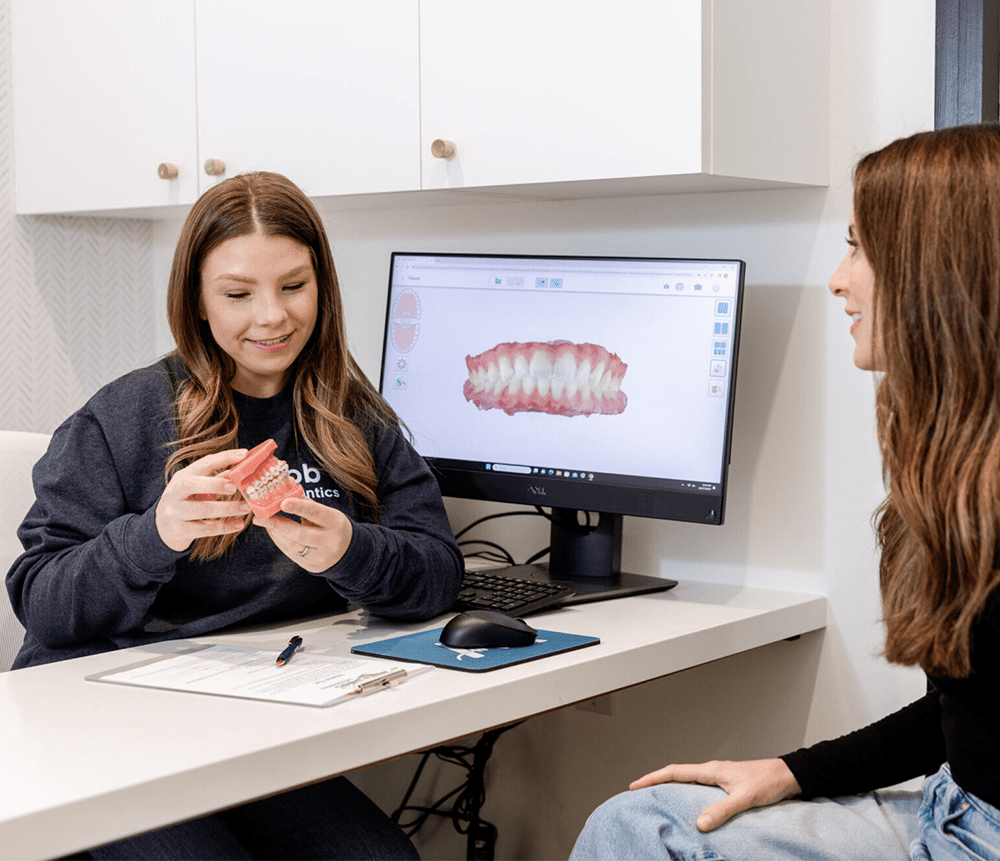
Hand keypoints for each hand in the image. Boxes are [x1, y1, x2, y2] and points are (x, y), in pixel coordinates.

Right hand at [155, 449, 249, 551]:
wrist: (162, 528)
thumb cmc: (185, 502)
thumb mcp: (197, 488)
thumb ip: (216, 479)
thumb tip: (240, 469)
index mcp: (183, 477)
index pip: (203, 463)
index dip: (224, 458)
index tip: (244, 454)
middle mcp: (175, 492)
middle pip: (192, 484)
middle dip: (216, 484)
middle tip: (236, 487)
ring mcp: (175, 512)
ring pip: (203, 509)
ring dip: (227, 508)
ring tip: (246, 507)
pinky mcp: (180, 530)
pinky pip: (205, 529)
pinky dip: (225, 527)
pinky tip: (239, 524)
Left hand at [253, 495, 352, 571]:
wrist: (347, 552)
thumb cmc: (332, 526)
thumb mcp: (326, 512)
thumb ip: (306, 502)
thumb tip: (287, 484)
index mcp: (335, 523)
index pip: (316, 513)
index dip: (299, 507)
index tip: (282, 502)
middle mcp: (329, 541)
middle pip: (300, 533)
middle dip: (278, 524)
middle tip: (260, 517)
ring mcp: (320, 556)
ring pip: (292, 545)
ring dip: (274, 532)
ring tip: (262, 521)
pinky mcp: (310, 565)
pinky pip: (290, 553)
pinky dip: (279, 540)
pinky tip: (271, 531)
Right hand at [629, 758, 801, 831]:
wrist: (788, 776)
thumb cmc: (768, 782)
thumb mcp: (744, 798)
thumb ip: (722, 810)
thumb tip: (700, 824)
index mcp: (711, 770)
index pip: (674, 772)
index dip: (653, 778)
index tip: (635, 785)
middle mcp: (712, 771)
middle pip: (676, 775)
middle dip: (656, 782)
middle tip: (640, 793)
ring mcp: (719, 777)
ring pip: (687, 781)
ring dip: (671, 788)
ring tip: (658, 800)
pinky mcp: (726, 784)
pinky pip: (699, 788)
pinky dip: (687, 795)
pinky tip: (689, 807)